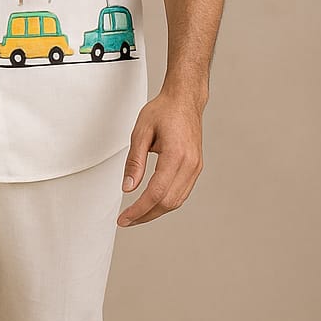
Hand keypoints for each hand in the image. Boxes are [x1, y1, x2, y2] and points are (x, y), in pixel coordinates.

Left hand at [118, 90, 204, 227]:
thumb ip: (134, 162)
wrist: (185, 100)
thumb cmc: (163, 111)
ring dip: (156, 212)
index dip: (139, 209)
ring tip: (136, 215)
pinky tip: (151, 204)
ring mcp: (196, 167)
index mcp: (176, 155)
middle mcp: (190, 164)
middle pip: (168, 202)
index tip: (124, 218)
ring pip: (177, 201)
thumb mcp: (140, 132)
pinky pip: (182, 193)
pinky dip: (166, 202)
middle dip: (145, 215)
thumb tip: (128, 188)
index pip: (156, 193)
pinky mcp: (196, 168)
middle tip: (126, 221)